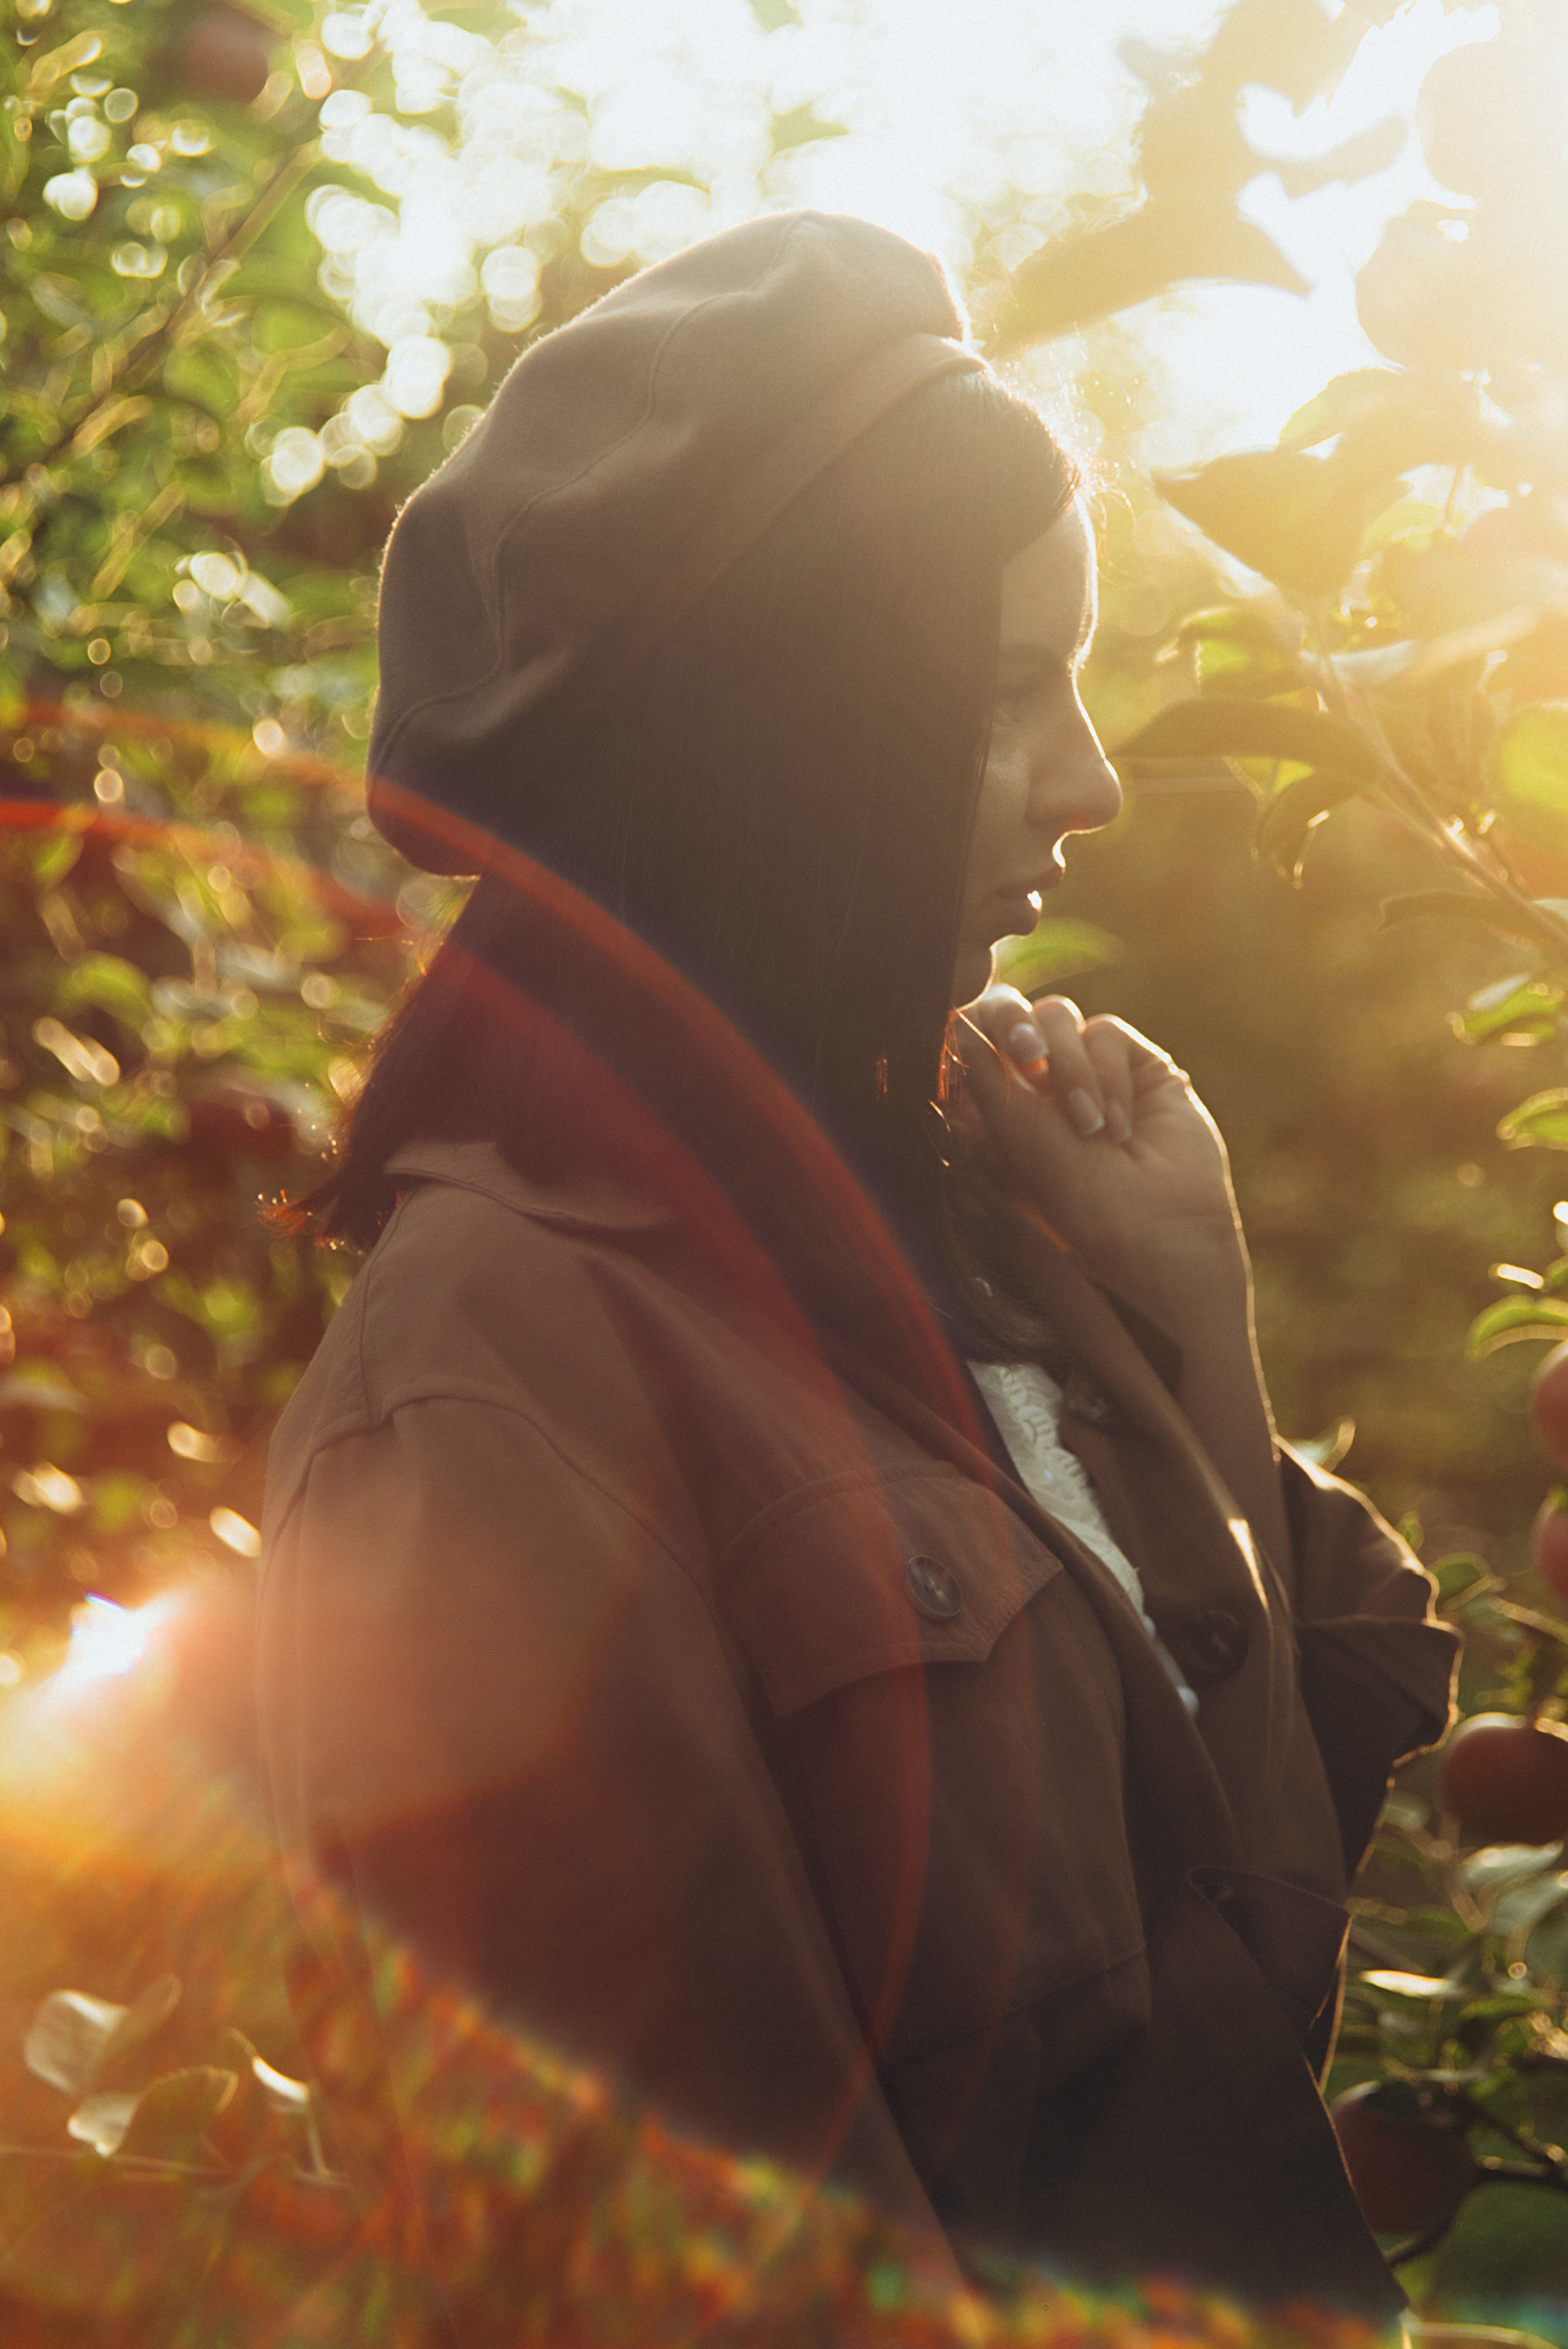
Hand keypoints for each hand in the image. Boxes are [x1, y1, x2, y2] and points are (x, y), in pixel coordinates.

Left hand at [954, 986, 1247, 1340]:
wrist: (1160, 1228)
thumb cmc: (1081, 1201)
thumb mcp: (1019, 1140)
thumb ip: (986, 1079)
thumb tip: (956, 1023)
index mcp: (1001, 1103)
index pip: (973, 1039)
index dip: (970, 1027)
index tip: (967, 1042)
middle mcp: (1041, 1082)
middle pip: (1011, 1011)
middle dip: (1012, 1022)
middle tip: (1024, 1050)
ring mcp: (1089, 1069)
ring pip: (1057, 1016)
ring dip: (1069, 1066)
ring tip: (1089, 1125)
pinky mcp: (1137, 1062)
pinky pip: (1105, 1032)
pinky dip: (1108, 1074)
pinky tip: (1119, 1125)